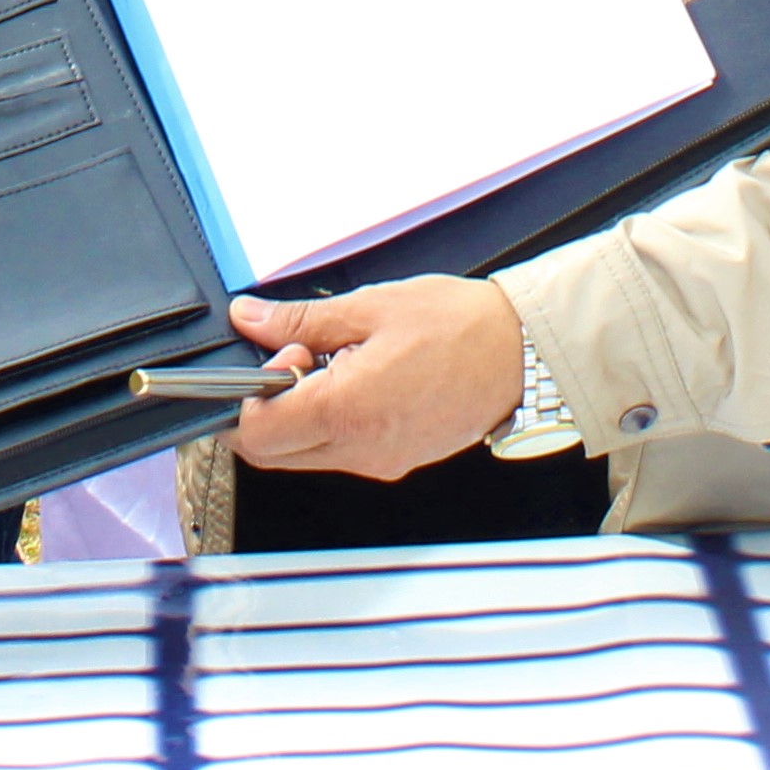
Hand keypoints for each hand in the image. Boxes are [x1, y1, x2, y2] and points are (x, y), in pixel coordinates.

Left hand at [224, 277, 529, 480]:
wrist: (523, 354)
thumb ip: (300, 320)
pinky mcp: (398, 461)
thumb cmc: (460, 327)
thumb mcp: (370, 307)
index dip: (246, 397)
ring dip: (301, 416)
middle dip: (266, 410)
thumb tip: (252, 319)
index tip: (271, 358)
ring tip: (336, 365)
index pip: (257, 434)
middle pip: (274, 454)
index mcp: (348, 410)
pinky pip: (343, 454)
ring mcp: (381, 462)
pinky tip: (358, 382)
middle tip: (296, 359)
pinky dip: (332, 424)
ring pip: (306, 456)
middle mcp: (362, 449)